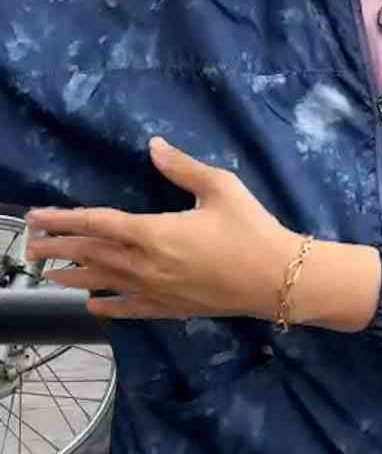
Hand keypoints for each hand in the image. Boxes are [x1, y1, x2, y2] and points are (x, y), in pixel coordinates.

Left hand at [26, 137, 302, 321]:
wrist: (276, 276)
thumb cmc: (251, 227)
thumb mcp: (222, 188)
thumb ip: (183, 167)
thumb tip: (154, 145)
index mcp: (153, 232)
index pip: (96, 223)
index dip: (63, 218)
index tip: (36, 216)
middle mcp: (144, 264)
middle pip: (90, 254)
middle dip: (58, 247)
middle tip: (32, 245)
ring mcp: (154, 290)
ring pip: (101, 282)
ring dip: (71, 276)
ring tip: (48, 272)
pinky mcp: (169, 308)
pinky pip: (128, 309)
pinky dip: (106, 307)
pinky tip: (92, 305)